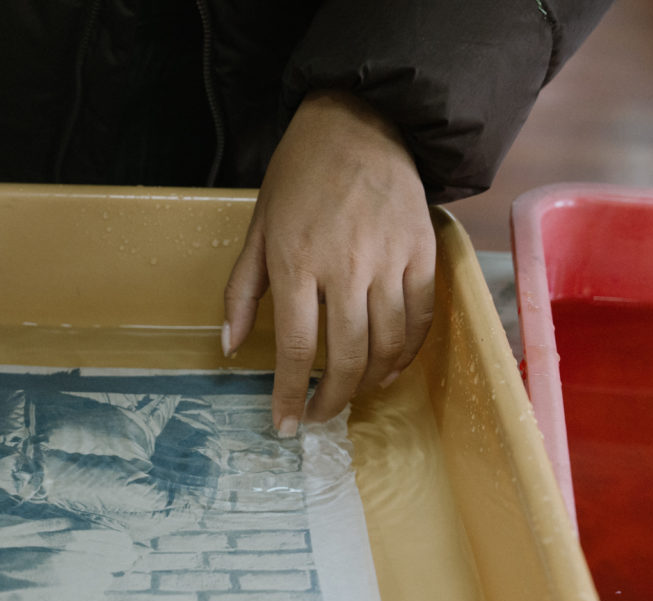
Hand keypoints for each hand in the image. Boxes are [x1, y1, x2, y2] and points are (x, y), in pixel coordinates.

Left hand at [223, 90, 434, 435]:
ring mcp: (389, 260)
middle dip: (331, 399)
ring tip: (351, 394)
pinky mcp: (422, 252)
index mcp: (297, 262)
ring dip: (368, 382)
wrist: (358, 123)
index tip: (285, 425)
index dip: (289, 394)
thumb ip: (242, 290)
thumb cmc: (299, 176)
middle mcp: (345, 266)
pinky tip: (390, 368)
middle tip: (320, 417)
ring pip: (386, 344)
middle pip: (345, 356)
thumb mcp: (258, 229)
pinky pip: (419, 317)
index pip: (294, 347)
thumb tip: (230, 346)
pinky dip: (406, 352)